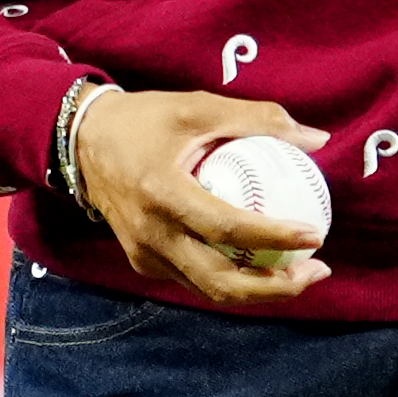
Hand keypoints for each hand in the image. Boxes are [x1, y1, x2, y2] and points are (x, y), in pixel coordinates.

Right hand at [68, 85, 334, 307]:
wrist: (80, 141)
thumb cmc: (144, 120)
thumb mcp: (198, 107)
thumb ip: (257, 119)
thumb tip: (316, 139)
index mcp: (163, 194)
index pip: (227, 229)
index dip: (275, 237)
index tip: (316, 235)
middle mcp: (152, 233)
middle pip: (220, 281)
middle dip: (275, 288)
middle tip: (317, 271)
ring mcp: (144, 253)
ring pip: (208, 288)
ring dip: (258, 290)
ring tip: (300, 274)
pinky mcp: (143, 261)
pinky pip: (193, 278)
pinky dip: (231, 278)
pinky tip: (262, 264)